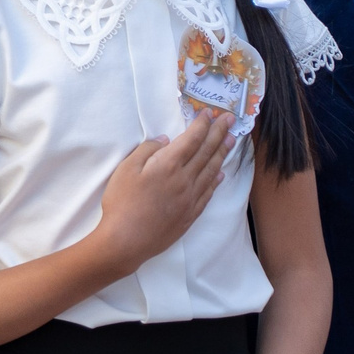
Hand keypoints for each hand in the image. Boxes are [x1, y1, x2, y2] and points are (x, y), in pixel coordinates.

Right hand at [90, 115, 234, 274]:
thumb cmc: (122, 203)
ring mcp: (191, 197)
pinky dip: (217, 179)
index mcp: (168, 165)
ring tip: (232, 140)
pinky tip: (221, 173)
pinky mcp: (191, 213)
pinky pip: (209, 192)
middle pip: (206, 152)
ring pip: (211, 170)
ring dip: (222, 153)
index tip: (209, 113)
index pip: (191, 139)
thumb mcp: (125, 170)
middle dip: (219, 133)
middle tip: (230, 120)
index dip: (202, 125)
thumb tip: (165, 140)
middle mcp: (185, 179)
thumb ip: (146, 151)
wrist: (128, 240)